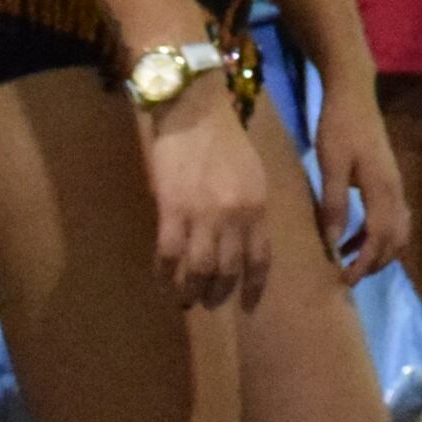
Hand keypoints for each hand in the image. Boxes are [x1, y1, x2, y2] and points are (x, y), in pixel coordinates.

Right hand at [145, 84, 273, 312]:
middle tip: (207, 305)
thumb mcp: (253, 177)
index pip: (261, 260)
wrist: (196, 114)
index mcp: (258, 208)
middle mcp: (235, 216)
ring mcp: (203, 215)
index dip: (253, 288)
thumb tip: (244, 244)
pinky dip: (163, 272)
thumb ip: (251, 211)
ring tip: (183, 300)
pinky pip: (168, 254)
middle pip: (228, 271)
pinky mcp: (172, 209)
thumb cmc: (226, 142)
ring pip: (198, 270)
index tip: (247, 307)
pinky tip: (160, 279)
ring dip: (190, 291)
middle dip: (218, 295)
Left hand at [312, 79, 409, 281]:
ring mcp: (396, 185)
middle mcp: (395, 191)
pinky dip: (380, 236)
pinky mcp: (390, 180)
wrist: (354, 95)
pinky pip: (394, 218)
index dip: (364, 263)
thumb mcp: (330, 164)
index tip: (344, 280)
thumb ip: (333, 204)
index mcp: (382, 189)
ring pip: (399, 230)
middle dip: (375, 263)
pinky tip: (355, 237)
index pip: (380, 238)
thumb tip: (334, 243)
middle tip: (348, 278)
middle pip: (396, 239)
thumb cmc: (339, 128)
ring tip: (352, 262)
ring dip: (380, 251)